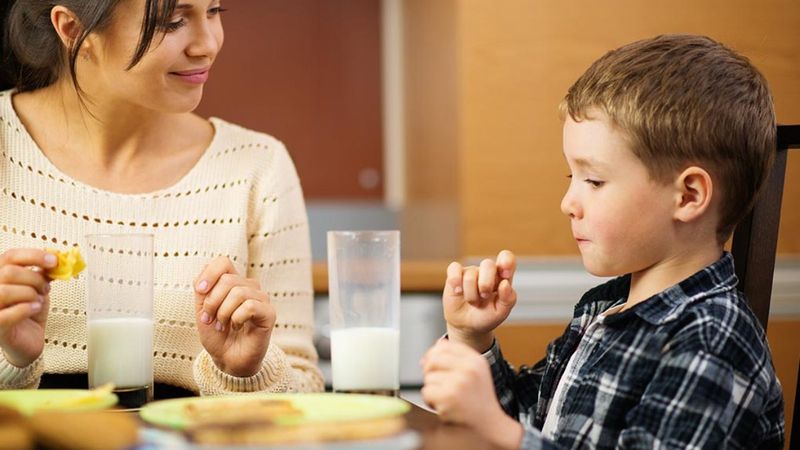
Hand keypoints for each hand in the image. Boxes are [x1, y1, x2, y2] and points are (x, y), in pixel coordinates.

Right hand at [0, 249, 54, 367]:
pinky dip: (25, 309)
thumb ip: (43, 273)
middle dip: (35, 279)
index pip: (10, 256)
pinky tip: (35, 309)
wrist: (28, 340)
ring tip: (38, 301)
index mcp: (0, 275)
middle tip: (45, 288)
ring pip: (4, 292)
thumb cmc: (29, 312)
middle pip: (9, 272)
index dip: (34, 256)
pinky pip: (6, 315)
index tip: (54, 261)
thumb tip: (56, 258)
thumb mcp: (38, 288)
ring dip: (29, 294)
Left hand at [194, 257, 275, 376]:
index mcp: (234, 283)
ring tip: (223, 325)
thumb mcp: (202, 310)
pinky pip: (249, 306)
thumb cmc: (218, 335)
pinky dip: (237, 318)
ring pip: (238, 292)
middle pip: (227, 279)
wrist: (228, 360)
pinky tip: (238, 327)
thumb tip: (205, 271)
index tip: (200, 291)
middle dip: (212, 302)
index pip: (224, 262)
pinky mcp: (269, 313)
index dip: (209, 273)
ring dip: (224, 313)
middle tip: (211, 319)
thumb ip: (202, 290)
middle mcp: (249, 287)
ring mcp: (261, 299)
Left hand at [421, 339, 523, 448]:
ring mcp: (458, 383)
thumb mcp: (475, 372)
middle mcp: (468, 369)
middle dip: (430, 371)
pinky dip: (430, 401)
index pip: (444, 345)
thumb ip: (456, 357)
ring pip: (428, 377)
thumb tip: (433, 349)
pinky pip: (426, 392)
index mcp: (475, 360)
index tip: (434, 365)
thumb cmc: (480, 400)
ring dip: (432, 389)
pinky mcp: (448, 398)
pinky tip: (443, 405)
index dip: (433, 354)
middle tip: (437, 383)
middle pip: (433, 359)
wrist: (489, 424)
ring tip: (446, 397)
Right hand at [443, 250, 516, 351]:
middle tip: (484, 297)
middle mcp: (487, 272)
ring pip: (471, 275)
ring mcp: (471, 272)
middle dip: (485, 284)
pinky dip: (455, 281)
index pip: (507, 258)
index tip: (505, 275)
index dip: (507, 261)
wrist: (466, 326)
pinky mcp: (455, 274)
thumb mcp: (501, 313)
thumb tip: (505, 283)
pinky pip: (454, 269)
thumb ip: (508, 299)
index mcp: (502, 277)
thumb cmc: (486, 316)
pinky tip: (458, 292)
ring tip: (472, 302)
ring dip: (471, 295)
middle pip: (488, 264)